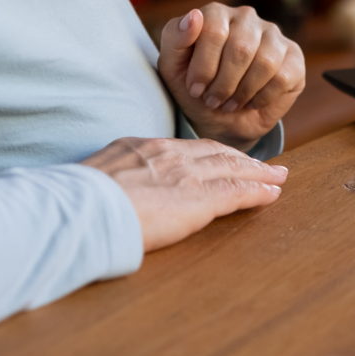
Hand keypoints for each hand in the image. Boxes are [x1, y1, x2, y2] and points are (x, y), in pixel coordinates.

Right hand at [81, 137, 285, 250]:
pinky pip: (237, 192)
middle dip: (242, 158)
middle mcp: (169, 154)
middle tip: (263, 163)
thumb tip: (108, 188)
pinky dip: (257, 192)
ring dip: (258, 173)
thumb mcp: (93, 177)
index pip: (186, 147)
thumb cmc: (77, 201)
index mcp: (142, 147)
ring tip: (277, 176)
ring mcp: (185, 174)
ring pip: (232, 168)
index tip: (224, 157)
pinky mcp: (198, 198)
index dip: (210, 153)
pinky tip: (271, 193)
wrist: (82, 208)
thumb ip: (112, 177)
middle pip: (216, 152)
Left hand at [158, 4, 303, 150]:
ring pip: (265, 62)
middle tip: (213, 100)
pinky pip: (282, 77)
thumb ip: (175, 37)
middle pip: (241, 48)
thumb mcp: (172, 67)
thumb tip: (194, 16)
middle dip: (223, 83)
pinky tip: (251, 102)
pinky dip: (262, 97)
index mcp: (216, 13)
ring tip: (230, 103)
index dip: (203, 66)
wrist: (218, 118)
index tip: (195, 88)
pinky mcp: (294, 57)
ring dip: (243, 91)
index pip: (213, 30)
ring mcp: (274, 35)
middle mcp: (247, 17)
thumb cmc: (195, 87)